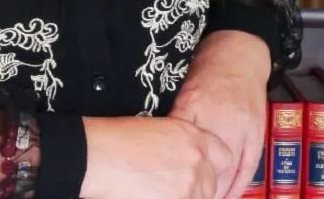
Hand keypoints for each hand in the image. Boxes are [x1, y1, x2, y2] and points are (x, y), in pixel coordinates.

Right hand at [80, 114, 232, 198]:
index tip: (203, 176)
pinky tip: (150, 194)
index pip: (225, 157)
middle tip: (170, 188)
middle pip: (212, 186)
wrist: (99, 156)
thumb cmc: (118, 141)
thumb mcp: (158, 131)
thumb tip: (184, 167)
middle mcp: (197, 161)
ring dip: (184, 197)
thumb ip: (181, 149)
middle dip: (196, 189)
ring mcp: (189, 187)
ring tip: (155, 191)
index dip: (213, 168)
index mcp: (194, 137)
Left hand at [169, 30, 270, 198]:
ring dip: (217, 192)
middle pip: (207, 165)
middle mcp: (219, 119)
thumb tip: (160, 146)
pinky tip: (228, 196)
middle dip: (198, 188)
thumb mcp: (184, 89)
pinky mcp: (257, 133)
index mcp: (195, 106)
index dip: (175, 171)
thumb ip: (177, 119)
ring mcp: (241, 128)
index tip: (167, 187)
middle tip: (186, 197)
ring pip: (228, 171)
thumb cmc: (207, 68)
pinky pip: (249, 167)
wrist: (240, 52)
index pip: (181, 148)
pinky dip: (239, 186)